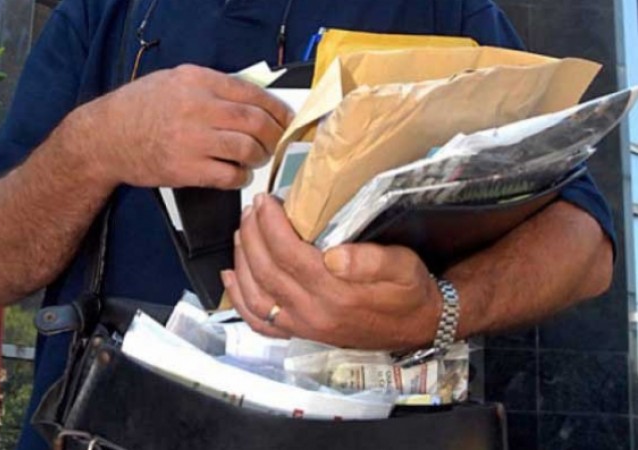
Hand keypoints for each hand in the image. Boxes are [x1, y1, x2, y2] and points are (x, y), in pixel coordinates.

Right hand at [81, 64, 292, 188]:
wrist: (104, 137)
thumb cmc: (138, 107)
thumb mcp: (173, 80)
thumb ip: (210, 86)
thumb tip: (251, 99)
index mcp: (197, 81)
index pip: (251, 93)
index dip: (276, 109)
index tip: (285, 118)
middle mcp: (196, 107)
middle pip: (254, 122)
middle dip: (274, 135)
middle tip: (277, 142)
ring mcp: (191, 140)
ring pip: (246, 149)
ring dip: (259, 157)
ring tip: (256, 159)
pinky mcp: (185, 169)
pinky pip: (228, 175)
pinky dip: (241, 177)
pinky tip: (239, 175)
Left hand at [222, 194, 442, 350]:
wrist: (418, 325)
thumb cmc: (410, 291)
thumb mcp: (403, 266)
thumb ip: (370, 260)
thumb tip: (333, 255)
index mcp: (335, 294)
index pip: (288, 254)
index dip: (270, 225)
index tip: (265, 201)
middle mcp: (312, 313)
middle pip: (265, 270)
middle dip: (252, 234)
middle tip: (251, 209)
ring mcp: (303, 326)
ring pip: (255, 295)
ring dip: (241, 260)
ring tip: (242, 231)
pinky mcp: (300, 333)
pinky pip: (259, 321)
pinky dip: (239, 299)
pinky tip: (231, 277)